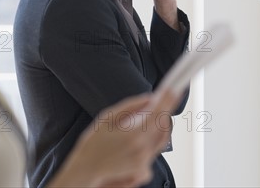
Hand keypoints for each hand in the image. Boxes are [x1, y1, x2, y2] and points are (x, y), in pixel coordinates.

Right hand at [50, 90, 179, 187]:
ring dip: (158, 127)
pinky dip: (150, 143)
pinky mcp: (143, 171)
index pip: (159, 113)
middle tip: (161, 101)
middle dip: (164, 112)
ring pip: (161, 139)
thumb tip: (149, 98)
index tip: (175, 88)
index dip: (168, 99)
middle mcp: (143, 150)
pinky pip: (154, 152)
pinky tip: (136, 142)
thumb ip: (130, 106)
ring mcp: (144, 162)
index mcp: (134, 135)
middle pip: (164, 126)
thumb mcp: (107, 118)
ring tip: (145, 120)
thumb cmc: (92, 145)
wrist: (85, 171)